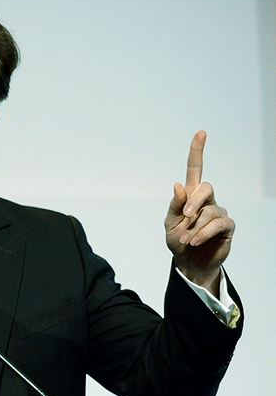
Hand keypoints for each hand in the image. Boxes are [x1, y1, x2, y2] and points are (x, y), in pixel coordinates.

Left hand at [164, 131, 234, 295]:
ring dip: (194, 226)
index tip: (200, 133)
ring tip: (186, 239)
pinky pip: (218, 224)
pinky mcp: (227, 226)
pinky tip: (195, 241)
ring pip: (209, 210)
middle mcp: (206, 200)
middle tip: (184, 217)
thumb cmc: (177, 240)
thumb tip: (178, 185)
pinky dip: (203, 233)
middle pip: (205, 187)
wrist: (188, 262)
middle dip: (193, 201)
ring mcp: (218, 212)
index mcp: (190, 196)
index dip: (197, 151)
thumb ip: (174, 205)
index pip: (195, 169)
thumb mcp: (169, 223)